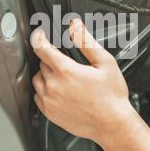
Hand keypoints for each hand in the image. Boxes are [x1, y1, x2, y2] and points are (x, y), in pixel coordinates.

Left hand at [31, 19, 133, 143]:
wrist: (112, 124)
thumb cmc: (111, 96)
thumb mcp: (104, 62)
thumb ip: (86, 42)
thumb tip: (76, 26)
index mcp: (66, 71)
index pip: (41, 48)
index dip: (39, 37)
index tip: (40, 34)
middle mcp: (54, 86)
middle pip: (41, 63)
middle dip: (50, 59)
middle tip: (66, 63)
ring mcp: (49, 101)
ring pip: (37, 80)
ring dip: (46, 74)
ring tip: (63, 77)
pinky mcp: (49, 113)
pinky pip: (38, 96)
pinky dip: (44, 91)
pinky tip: (60, 91)